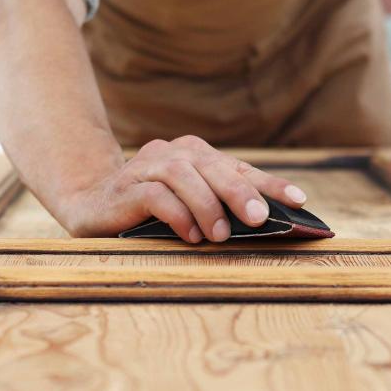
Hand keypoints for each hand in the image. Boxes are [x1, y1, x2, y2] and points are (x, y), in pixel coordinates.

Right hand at [57, 135, 308, 240]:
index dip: (270, 183)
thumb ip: (220, 209)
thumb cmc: (151, 211)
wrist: (90, 206)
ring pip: (183, 175)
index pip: (239, 166)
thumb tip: (267, 226)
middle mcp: (172, 153)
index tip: (300, 201)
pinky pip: (154, 195)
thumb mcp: (190, 208)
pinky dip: (176, 214)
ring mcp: (146, 167)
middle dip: (240, 191)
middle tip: (259, 218)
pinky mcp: (125, 188)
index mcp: (195, 155)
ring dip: (206, 205)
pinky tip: (190, 236)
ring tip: (221, 235)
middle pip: (212, 166)